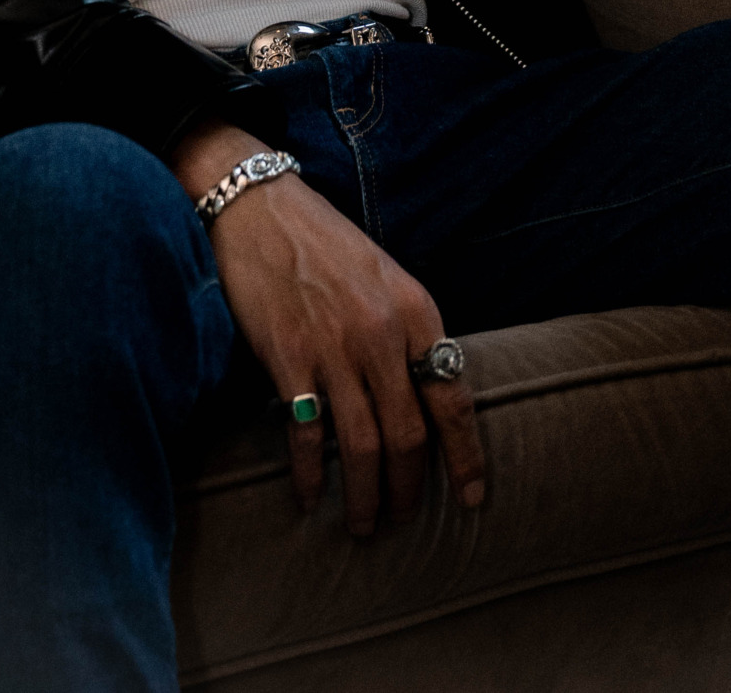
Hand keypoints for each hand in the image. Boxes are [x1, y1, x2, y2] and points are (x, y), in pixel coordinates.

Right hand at [170, 123, 484, 535]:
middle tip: (401, 520)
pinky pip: (306, 436)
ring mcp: (334, 348)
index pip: (453, 398)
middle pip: (409, 435)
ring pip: (362, 446)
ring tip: (363, 524)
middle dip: (408, 490)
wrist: (260, 205)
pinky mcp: (288, 358)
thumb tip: (424, 397)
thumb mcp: (386, 277)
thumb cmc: (325, 242)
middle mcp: (381, 333)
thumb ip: (406, 332)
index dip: (465, 456)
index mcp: (415, 310)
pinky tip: (309, 498)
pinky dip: (309, 476)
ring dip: (365, 497)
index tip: (471, 498)